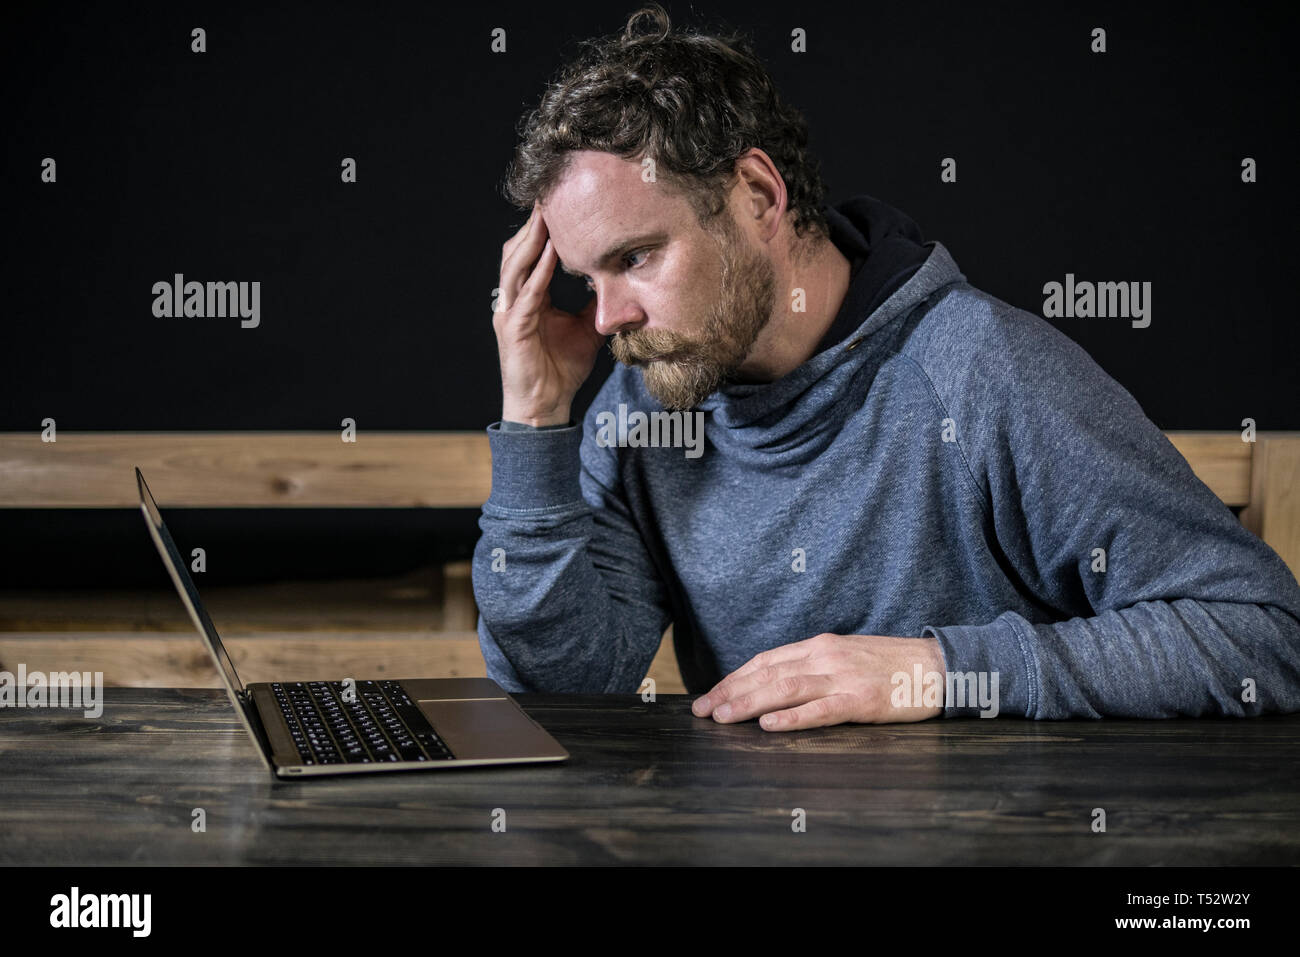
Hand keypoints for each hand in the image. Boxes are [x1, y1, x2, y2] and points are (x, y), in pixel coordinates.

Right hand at [495, 202, 605, 425]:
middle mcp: (513, 300)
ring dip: (533, 239)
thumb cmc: (561, 370)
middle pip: (518, 251)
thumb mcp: (587, 328)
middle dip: (533, 224)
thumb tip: (617, 280)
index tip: (560, 203)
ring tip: (548, 214)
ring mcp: (509, 313)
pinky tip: (553, 254)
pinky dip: (539, 272)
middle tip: (551, 195)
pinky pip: (527, 294)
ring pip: (516, 265)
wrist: (546, 407)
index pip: (532, 254)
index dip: (543, 229)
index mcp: (528, 297)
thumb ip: (595, 303)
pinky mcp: (512, 329)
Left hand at [691, 633, 945, 729]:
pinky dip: (792, 718)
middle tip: (702, 710)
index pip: (766, 660)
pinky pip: (820, 711)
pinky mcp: (862, 701)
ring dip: (748, 703)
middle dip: (730, 692)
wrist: (939, 666)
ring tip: (722, 716)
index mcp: (820, 645)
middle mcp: (825, 656)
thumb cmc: (892, 665)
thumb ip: (814, 664)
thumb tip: (777, 680)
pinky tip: (768, 725)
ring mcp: (843, 678)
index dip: (734, 677)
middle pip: (767, 673)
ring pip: (785, 689)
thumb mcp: (847, 654)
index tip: (710, 694)